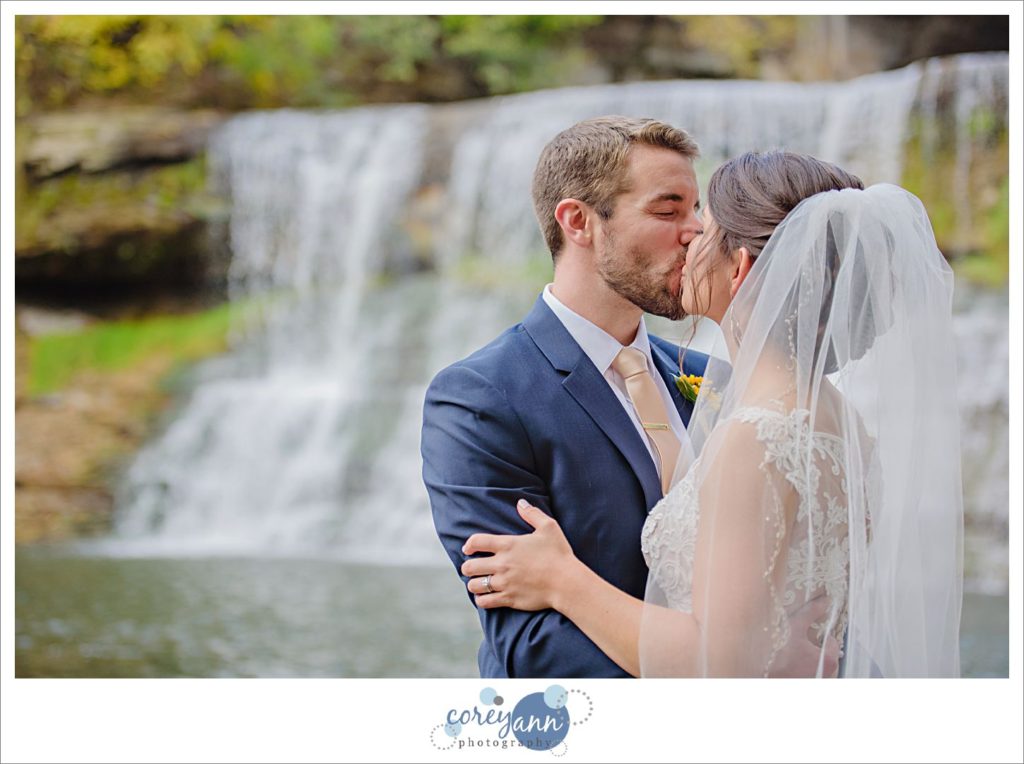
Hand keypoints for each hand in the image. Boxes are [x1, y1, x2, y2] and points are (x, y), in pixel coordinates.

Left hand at [460, 500, 576, 611]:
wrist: (567, 582)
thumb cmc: (559, 554)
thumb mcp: (549, 528)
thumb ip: (532, 514)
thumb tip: (521, 502)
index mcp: (508, 545)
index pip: (476, 541)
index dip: (468, 544)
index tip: (468, 548)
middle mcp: (502, 564)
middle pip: (469, 566)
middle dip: (468, 567)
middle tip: (473, 568)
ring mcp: (504, 583)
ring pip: (474, 585)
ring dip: (474, 583)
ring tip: (478, 583)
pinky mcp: (509, 599)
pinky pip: (485, 602)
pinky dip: (482, 599)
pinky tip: (486, 597)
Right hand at [767, 596, 841, 677]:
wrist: (758, 669)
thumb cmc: (778, 652)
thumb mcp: (795, 625)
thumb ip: (812, 612)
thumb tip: (824, 601)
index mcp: (828, 660)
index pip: (832, 642)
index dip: (820, 633)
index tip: (808, 630)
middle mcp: (823, 674)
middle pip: (823, 654)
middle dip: (812, 645)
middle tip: (797, 639)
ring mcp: (812, 679)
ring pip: (813, 663)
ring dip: (805, 656)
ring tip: (790, 649)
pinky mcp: (800, 682)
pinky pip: (804, 672)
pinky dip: (797, 666)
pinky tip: (785, 660)